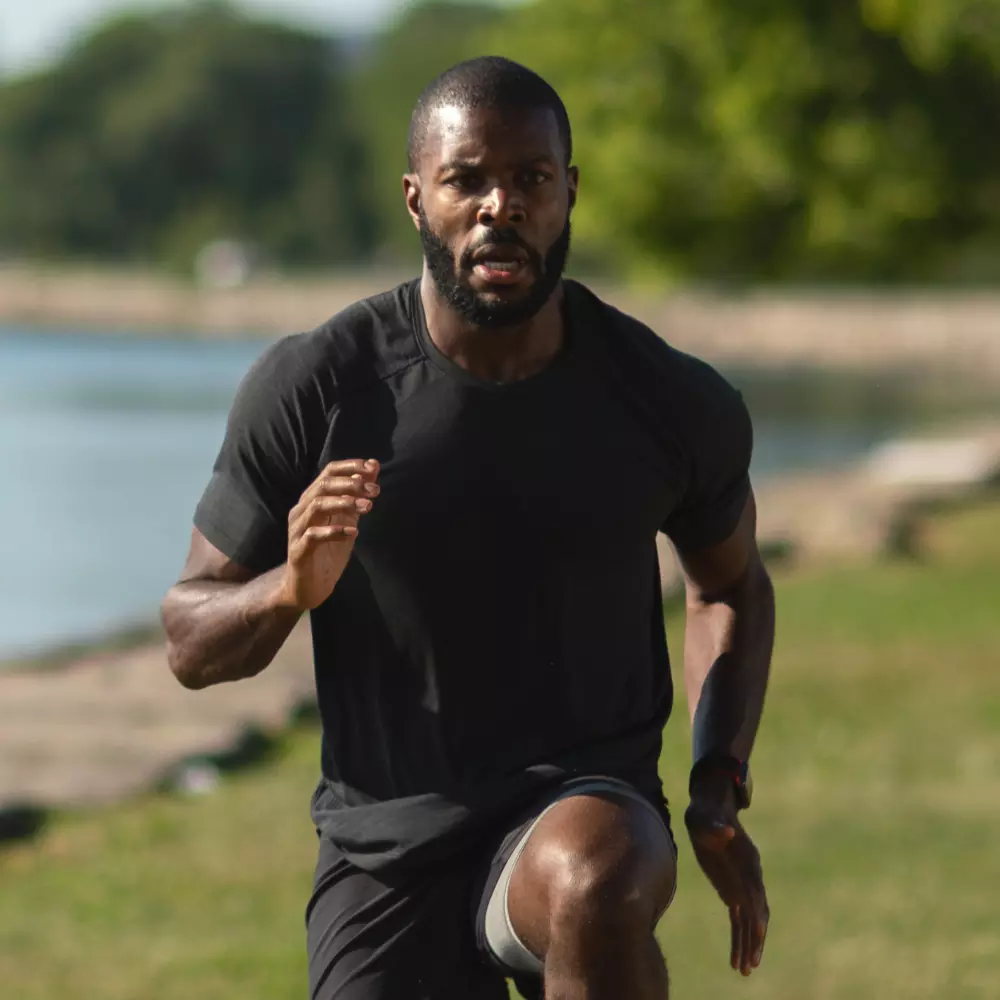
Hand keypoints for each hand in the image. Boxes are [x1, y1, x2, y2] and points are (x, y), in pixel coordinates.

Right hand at [278, 459, 378, 611]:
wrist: (308, 587)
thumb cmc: (328, 551)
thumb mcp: (348, 520)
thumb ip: (358, 495)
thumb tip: (374, 466)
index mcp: (312, 500)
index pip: (328, 473)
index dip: (350, 467)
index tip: (372, 469)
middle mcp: (301, 511)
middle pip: (322, 486)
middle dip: (351, 485)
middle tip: (375, 491)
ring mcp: (297, 530)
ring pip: (316, 506)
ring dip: (344, 503)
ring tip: (367, 508)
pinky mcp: (297, 551)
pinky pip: (312, 535)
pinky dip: (333, 531)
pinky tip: (353, 532)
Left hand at [684, 773, 768, 976]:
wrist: (707, 811)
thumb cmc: (705, 814)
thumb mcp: (706, 818)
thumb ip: (716, 827)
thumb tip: (726, 832)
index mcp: (748, 859)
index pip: (756, 890)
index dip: (757, 910)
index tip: (757, 932)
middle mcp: (749, 875)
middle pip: (757, 911)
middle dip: (755, 937)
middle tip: (751, 963)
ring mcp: (742, 885)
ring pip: (749, 921)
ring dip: (748, 945)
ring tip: (744, 970)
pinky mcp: (732, 890)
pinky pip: (738, 919)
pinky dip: (738, 938)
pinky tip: (735, 959)